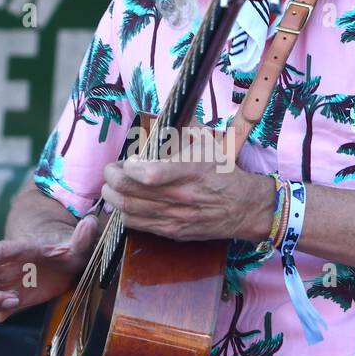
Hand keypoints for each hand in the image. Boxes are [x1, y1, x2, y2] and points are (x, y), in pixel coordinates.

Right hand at [0, 215, 101, 322]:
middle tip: (14, 301)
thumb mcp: (78, 246)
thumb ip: (83, 238)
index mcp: (19, 250)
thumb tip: (91, 223)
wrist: (62, 262)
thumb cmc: (66, 251)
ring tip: (15, 303)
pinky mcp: (3, 298)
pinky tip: (14, 309)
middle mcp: (2, 265)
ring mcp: (0, 282)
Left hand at [101, 140, 272, 242]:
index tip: (128, 160)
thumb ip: (180, 134)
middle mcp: (181, 196)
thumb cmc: (222, 171)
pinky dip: (124, 212)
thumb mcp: (206, 145)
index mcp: (190, 170)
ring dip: (112, 197)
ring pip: (128, 211)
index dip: (129, 168)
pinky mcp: (172, 232)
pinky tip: (126, 202)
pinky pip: (137, 225)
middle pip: (130, 193)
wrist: (243, 207)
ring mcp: (175, 217)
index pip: (149, 175)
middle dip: (112, 179)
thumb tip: (155, 123)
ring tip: (113, 186)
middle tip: (111, 171)